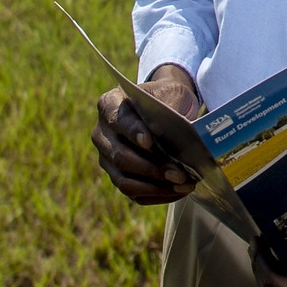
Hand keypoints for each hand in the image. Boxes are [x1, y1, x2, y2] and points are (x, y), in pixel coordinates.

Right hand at [91, 63, 200, 204]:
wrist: (167, 107)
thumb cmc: (168, 97)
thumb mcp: (172, 92)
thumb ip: (170, 106)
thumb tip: (172, 133)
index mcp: (109, 105)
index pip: (118, 121)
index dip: (133, 132)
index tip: (150, 142)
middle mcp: (102, 134)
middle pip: (120, 157)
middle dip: (151, 168)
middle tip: (180, 173)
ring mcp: (107, 158)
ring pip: (124, 180)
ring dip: (156, 186)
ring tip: (184, 184)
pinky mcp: (118, 176)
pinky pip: (134, 193)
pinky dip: (157, 195)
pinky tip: (179, 190)